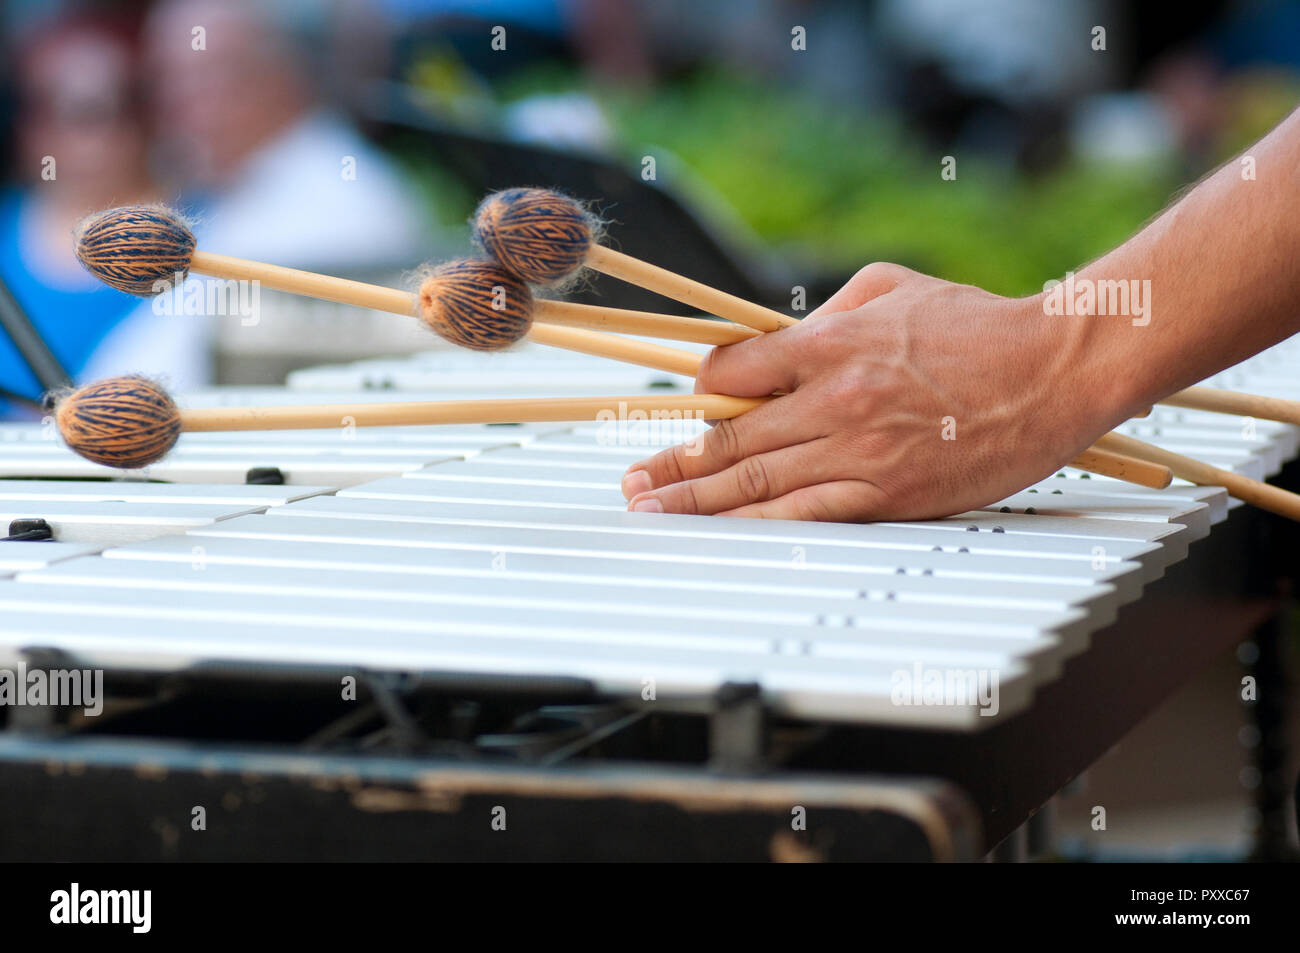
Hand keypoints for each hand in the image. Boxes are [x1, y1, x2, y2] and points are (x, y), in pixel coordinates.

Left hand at [621, 263, 1129, 521]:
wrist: (1053, 369)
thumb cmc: (976, 323)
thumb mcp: (891, 287)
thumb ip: (824, 314)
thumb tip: (775, 340)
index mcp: (828, 344)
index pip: (733, 369)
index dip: (702, 387)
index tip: (689, 403)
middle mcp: (832, 399)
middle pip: (730, 436)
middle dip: (673, 462)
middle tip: (631, 482)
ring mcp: (858, 450)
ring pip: (756, 481)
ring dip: (695, 500)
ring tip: (651, 511)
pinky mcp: (888, 493)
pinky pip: (805, 514)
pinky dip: (756, 525)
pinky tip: (720, 533)